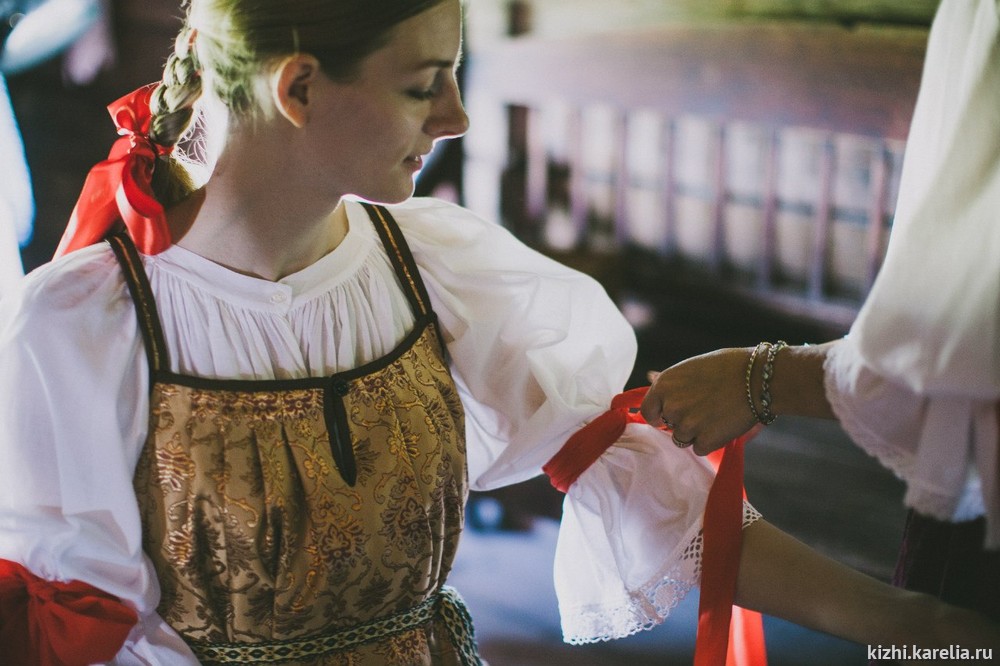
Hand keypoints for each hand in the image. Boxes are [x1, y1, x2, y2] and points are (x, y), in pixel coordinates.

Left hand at [640, 347, 758, 455]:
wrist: (758, 378)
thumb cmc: (726, 367)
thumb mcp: (692, 367)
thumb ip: (671, 380)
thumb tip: (649, 376)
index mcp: (664, 385)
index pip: (648, 412)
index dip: (658, 415)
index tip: (667, 416)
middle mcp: (671, 406)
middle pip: (668, 425)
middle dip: (682, 421)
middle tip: (703, 408)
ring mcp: (688, 425)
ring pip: (682, 439)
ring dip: (696, 433)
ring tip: (715, 415)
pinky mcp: (706, 441)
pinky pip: (699, 448)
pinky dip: (710, 441)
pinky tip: (722, 425)